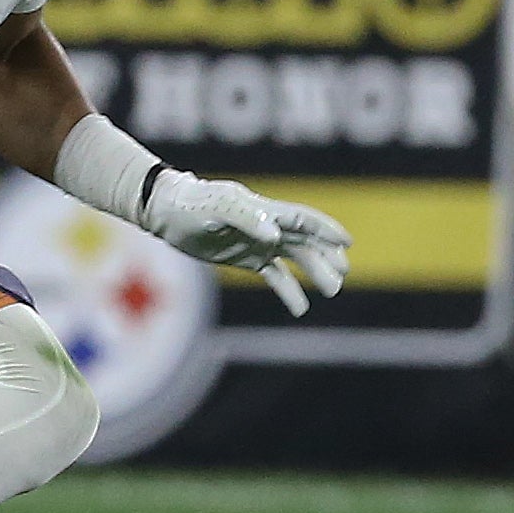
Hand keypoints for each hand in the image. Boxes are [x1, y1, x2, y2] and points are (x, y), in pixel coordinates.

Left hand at [141, 170, 350, 316]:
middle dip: (325, 258)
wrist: (166, 212)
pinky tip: (301, 308)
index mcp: (264, 210)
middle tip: (341, 276)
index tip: (347, 243)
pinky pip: (275, 275)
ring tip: (331, 292)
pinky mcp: (246, 258)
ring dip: (314, 273)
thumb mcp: (218, 208)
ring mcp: (258, 242)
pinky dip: (289, 290)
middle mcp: (267, 226)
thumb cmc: (192, 204)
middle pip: (305, 242)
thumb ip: (247, 219)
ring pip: (295, 259)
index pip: (303, 220)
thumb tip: (274, 237)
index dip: (326, 230)